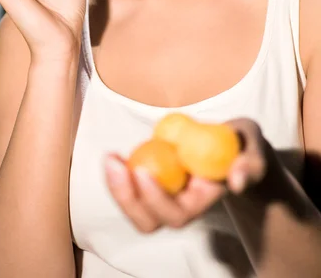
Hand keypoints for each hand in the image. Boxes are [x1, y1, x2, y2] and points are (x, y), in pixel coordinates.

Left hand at [104, 118, 268, 232]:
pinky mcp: (152, 177)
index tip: (142, 170)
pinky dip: (118, 173)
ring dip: (116, 187)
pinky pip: (129, 186)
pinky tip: (113, 156)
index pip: (177, 214)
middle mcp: (181, 204)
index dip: (156, 199)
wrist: (232, 143)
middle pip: (148, 221)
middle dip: (126, 198)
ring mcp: (164, 193)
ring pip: (134, 208)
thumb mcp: (253, 147)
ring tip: (110, 158)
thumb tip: (237, 181)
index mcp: (203, 200)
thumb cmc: (242, 145)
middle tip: (114, 164)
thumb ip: (251, 163)